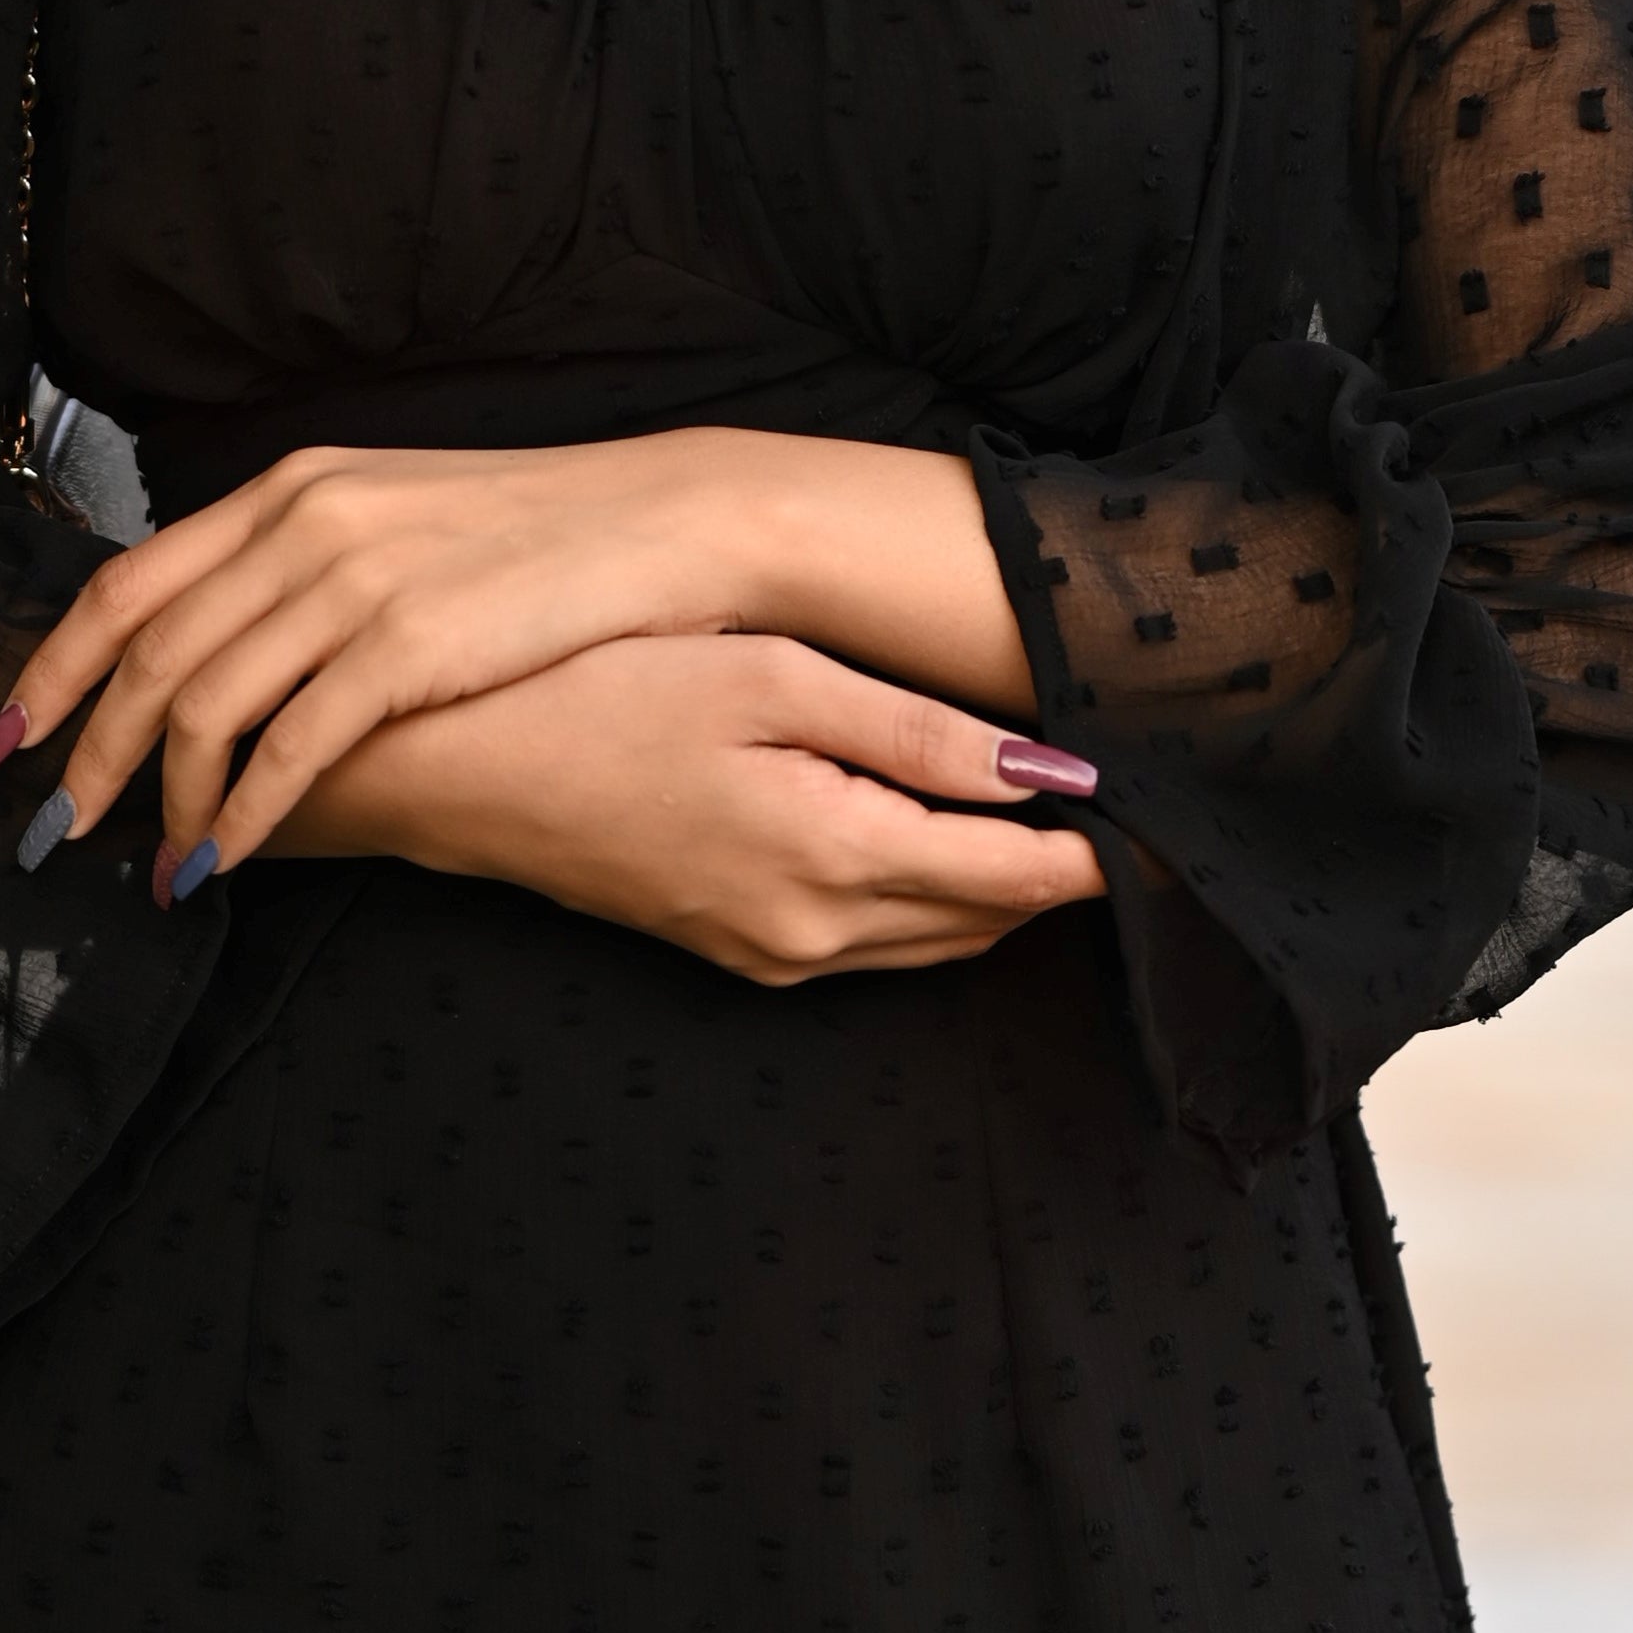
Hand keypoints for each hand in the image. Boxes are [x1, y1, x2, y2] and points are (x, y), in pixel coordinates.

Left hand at [0, 427, 1033, 881]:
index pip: (124, 585)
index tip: (4, 739)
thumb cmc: (535, 538)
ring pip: (200, 705)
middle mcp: (300, 523)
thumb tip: (222, 643)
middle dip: (81, 755)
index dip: (50, 669)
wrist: (663, 523)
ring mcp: (351, 581)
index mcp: (287, 488)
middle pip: (142, 654)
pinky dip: (241, 813)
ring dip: (158, 800)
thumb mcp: (395, 520)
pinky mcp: (407, 644)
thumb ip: (301, 564)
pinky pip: (288, 746)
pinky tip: (225, 860)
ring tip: (147, 865)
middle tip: (47, 831)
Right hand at [267, 632, 1105, 982]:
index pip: (1023, 876)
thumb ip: (918, 733)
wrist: (453, 772)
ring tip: (1059, 812)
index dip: (1111, 849)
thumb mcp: (768, 677)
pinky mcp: (737, 952)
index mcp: (834, 855)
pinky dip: (933, 900)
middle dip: (1069, 872)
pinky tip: (945, 833)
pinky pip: (877, 944)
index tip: (1178, 806)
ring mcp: (770, 954)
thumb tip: (1054, 776)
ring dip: (1003, 889)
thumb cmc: (600, 691)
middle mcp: (813, 932)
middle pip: (992, 919)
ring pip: (938, 939)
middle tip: (1135, 800)